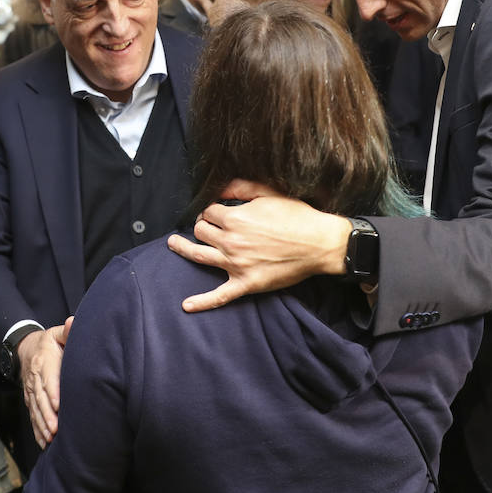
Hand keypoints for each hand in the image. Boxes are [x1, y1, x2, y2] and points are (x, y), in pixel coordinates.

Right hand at [17, 319, 72, 448]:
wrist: (25, 349)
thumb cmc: (48, 343)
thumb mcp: (56, 333)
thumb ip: (66, 330)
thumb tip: (73, 322)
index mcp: (43, 361)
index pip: (47, 377)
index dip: (52, 391)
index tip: (59, 405)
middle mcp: (34, 377)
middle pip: (40, 398)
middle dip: (47, 415)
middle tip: (56, 429)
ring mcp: (30, 390)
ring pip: (35, 409)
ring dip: (42, 425)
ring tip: (50, 437)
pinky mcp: (30, 400)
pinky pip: (32, 416)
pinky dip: (37, 430)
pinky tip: (44, 442)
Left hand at [167, 180, 349, 311]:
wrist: (319, 244)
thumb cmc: (297, 216)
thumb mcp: (269, 193)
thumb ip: (241, 187)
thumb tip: (220, 187)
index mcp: (235, 218)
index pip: (209, 212)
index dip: (212, 210)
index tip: (217, 212)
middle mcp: (231, 241)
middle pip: (201, 231)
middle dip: (202, 226)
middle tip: (206, 226)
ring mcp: (236, 264)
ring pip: (199, 256)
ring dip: (182, 249)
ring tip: (172, 244)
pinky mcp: (245, 284)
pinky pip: (219, 296)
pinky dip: (201, 302)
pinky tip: (187, 305)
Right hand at [189, 0, 248, 27]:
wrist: (231, 32)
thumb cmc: (219, 23)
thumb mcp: (209, 12)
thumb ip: (203, 1)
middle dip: (230, 3)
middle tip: (225, 14)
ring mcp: (242, 2)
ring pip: (239, 3)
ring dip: (236, 9)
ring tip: (231, 18)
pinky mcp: (248, 8)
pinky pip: (245, 8)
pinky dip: (242, 13)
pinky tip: (239, 19)